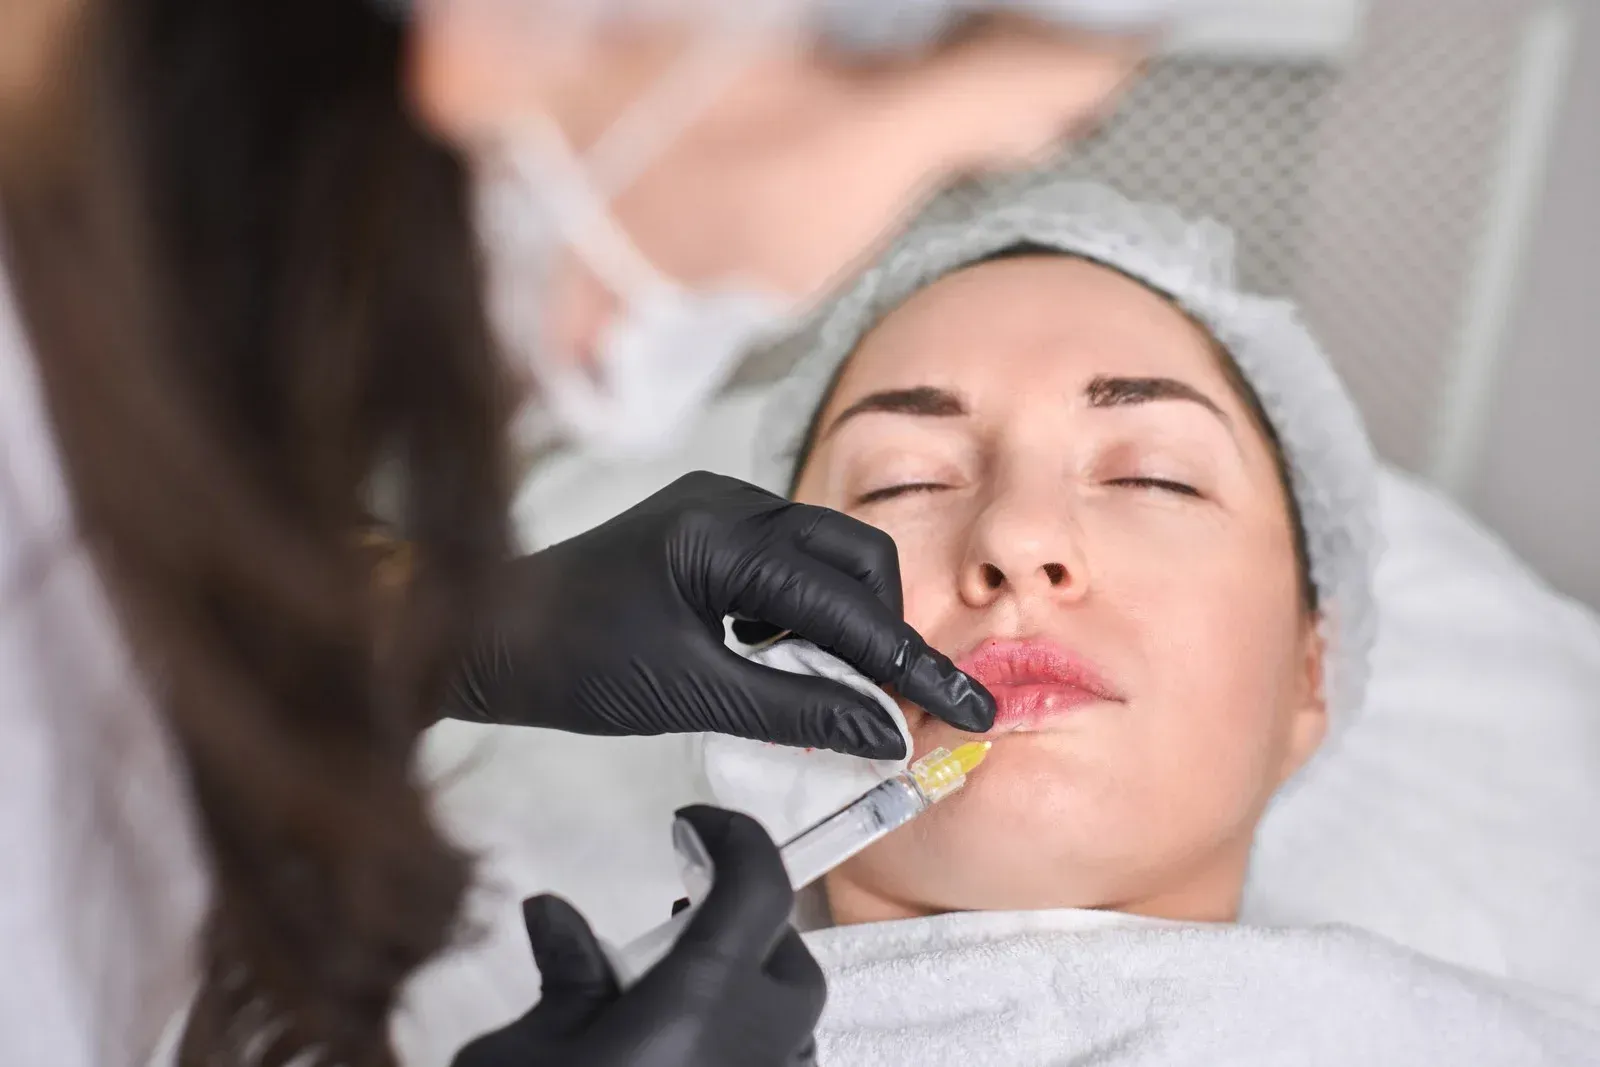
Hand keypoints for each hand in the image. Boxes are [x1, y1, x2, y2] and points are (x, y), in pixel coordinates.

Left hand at [446, 471, 993, 757]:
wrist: (483, 637)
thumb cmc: (569, 663)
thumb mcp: (691, 694)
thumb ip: (797, 707)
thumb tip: (885, 734)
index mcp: (725, 533)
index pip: (848, 602)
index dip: (911, 663)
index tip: (967, 706)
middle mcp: (730, 501)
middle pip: (854, 556)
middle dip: (882, 630)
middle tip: (884, 704)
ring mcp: (717, 509)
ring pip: (825, 558)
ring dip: (844, 622)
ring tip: (832, 689)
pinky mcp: (705, 530)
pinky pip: (785, 564)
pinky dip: (803, 613)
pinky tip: (781, 658)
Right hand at [450, 806, 821, 1066]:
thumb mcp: (524, 1053)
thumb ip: (563, 978)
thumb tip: (556, 917)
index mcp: (699, 1008)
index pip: (759, 887)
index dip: (734, 838)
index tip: (690, 828)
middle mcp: (755, 1057)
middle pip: (792, 970)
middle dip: (747, 935)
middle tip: (677, 931)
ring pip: (793, 1036)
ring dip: (748, 1006)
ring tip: (672, 1008)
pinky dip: (745, 1061)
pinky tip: (681, 1065)